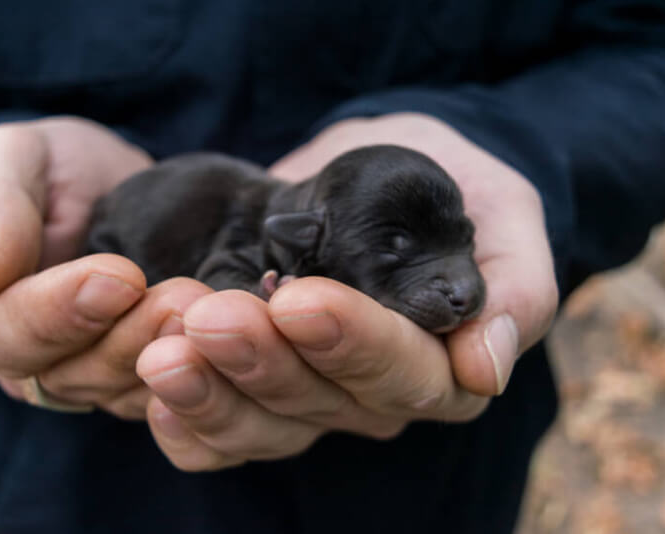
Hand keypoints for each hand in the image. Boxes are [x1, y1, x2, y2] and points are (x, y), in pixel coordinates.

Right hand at [0, 116, 210, 417]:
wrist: (117, 188)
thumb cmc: (56, 169)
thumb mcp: (14, 158)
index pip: (5, 332)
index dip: (60, 312)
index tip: (121, 277)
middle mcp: (29, 363)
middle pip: (73, 375)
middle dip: (132, 338)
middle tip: (185, 299)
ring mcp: (90, 380)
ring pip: (128, 392)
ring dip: (174, 358)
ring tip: (213, 314)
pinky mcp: (144, 384)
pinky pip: (171, 397)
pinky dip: (203, 374)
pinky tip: (236, 342)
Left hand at [136, 113, 557, 469]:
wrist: (390, 176)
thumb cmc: (457, 191)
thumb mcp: (507, 219)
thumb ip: (513, 291)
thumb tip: (485, 368)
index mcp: (442, 370)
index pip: (400, 375)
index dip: (352, 344)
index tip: (300, 300)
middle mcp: (372, 397)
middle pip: (318, 403)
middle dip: (261, 361)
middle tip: (209, 314)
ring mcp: (312, 397)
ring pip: (260, 424)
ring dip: (209, 390)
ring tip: (162, 349)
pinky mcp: (260, 387)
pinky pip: (219, 432)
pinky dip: (185, 421)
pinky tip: (151, 391)